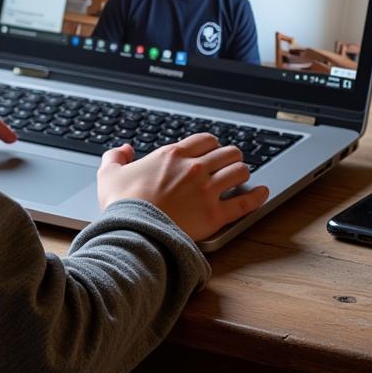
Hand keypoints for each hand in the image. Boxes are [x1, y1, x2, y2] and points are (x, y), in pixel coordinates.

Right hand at [97, 133, 268, 240]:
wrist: (132, 232)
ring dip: (243, 172)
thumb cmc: (121, 205)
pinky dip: (258, 196)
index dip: (212, 144)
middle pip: (228, 152)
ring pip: (239, 171)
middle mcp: (194, 168)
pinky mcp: (215, 215)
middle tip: (230, 162)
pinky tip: (262, 193)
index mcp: (172, 155)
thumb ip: (115, 156)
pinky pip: (246, 202)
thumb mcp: (108, 174)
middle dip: (231, 156)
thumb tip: (124, 150)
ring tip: (242, 176)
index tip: (212, 150)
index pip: (205, 139)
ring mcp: (207, 191)